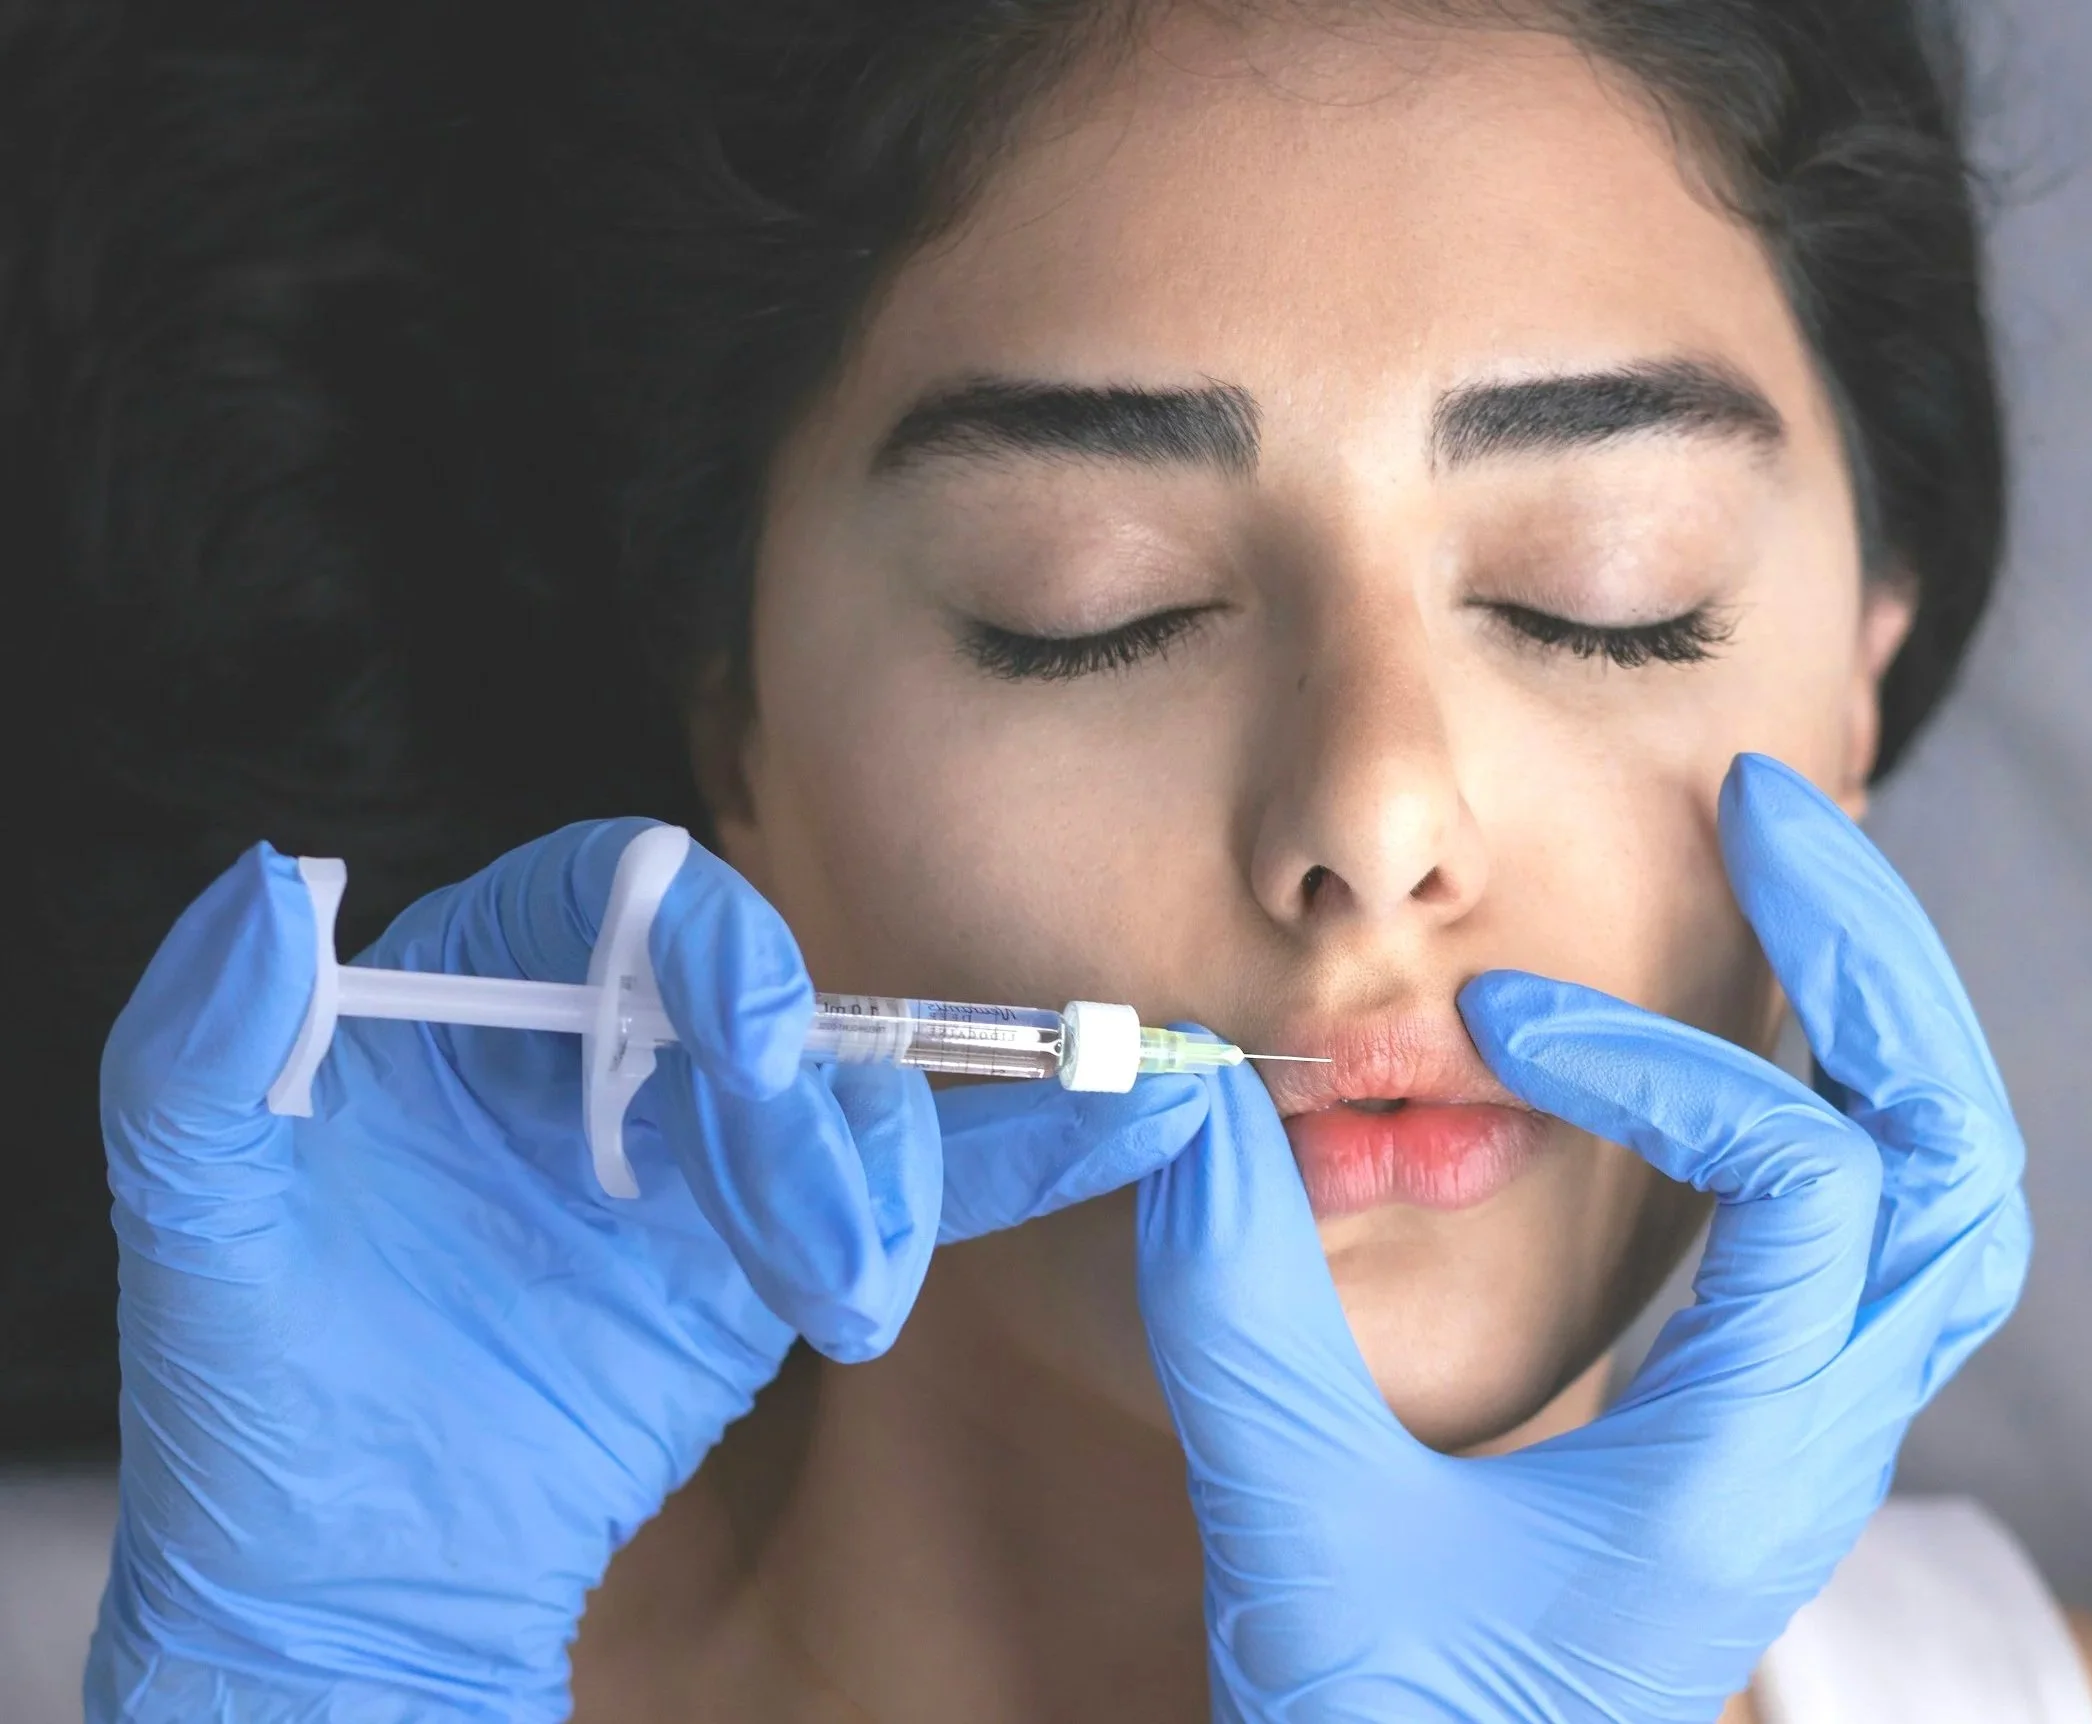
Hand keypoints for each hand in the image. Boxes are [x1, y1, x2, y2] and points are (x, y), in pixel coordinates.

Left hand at [90, 820, 1207, 1720]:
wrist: (360, 1588)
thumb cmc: (258, 1406)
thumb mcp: (197, 1216)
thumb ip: (203, 1046)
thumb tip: (286, 879)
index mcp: (470, 1000)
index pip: (617, 898)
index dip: (703, 946)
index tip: (748, 1051)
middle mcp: (598, 1050)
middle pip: (761, 997)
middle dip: (805, 1106)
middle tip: (802, 1235)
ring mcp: (695, 1152)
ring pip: (846, 1094)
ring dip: (871, 1186)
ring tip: (836, 1301)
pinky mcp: (766, 1250)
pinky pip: (897, 1183)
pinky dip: (1007, 1162)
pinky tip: (1116, 1139)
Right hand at [1133, 753, 2030, 1721]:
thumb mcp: (1290, 1520)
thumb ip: (1234, 1304)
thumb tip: (1196, 1098)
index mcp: (1745, 1468)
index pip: (1805, 1186)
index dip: (1656, 1062)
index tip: (1498, 1022)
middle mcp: (1823, 1448)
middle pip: (1957, 1160)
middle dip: (1877, 959)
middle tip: (1772, 811)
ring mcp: (1815, 1443)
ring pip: (1952, 1198)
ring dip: (1890, 1021)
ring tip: (1799, 880)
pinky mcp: (1769, 1434)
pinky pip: (1888, 1236)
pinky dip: (1852, 1099)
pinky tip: (1757, 1033)